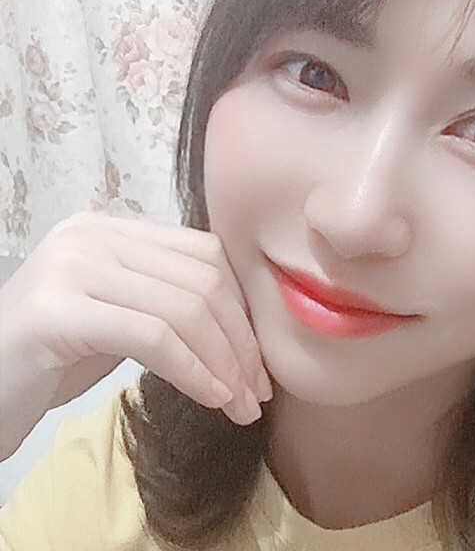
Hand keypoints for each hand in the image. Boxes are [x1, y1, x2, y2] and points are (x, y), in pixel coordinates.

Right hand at [0, 211, 272, 459]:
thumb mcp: (122, 317)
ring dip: (225, 362)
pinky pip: (153, 336)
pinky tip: (212, 399)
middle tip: (257, 391)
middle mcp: (91, 235)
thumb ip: (170, 302)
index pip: (205, 255)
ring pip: (185, 308)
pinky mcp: (56, 310)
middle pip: (202, 280)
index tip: (260, 360)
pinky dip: (194, 371)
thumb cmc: (53, 359)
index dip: (243, 308)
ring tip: (240, 404)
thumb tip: (246, 328)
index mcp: (112, 230)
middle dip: (241, 341)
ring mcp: (71, 266)